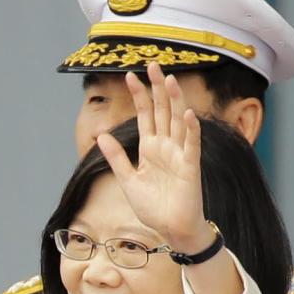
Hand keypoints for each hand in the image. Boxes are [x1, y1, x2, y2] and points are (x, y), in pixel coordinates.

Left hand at [91, 61, 214, 253]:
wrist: (171, 229)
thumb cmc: (153, 207)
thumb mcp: (127, 180)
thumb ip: (116, 157)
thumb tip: (102, 135)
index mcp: (150, 148)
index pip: (144, 115)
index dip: (139, 95)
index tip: (129, 76)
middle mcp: (166, 146)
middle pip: (162, 111)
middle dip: (157, 88)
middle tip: (152, 64)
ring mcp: (179, 154)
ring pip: (177, 121)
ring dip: (174, 101)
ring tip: (169, 80)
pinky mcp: (190, 167)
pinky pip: (191, 145)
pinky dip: (189, 130)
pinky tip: (186, 114)